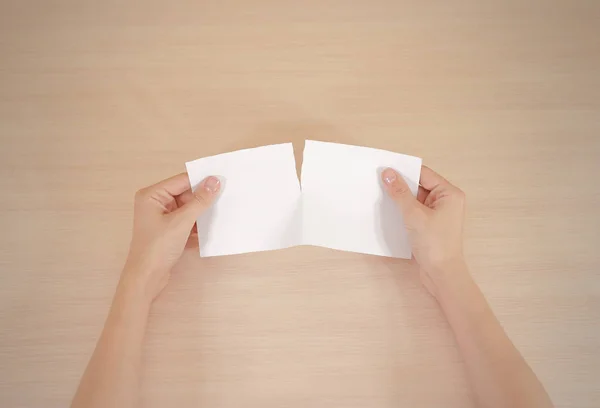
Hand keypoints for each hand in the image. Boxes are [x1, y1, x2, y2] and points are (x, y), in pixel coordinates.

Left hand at [122, 173, 220, 301]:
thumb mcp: (181, 222)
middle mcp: (155, 203)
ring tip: (222, 212)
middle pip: (186, 194)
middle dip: (203, 198)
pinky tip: (212, 228)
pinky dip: (197, 224)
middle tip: (226, 197)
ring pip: (188, 208)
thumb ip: (200, 201)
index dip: (202, 180)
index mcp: (152, 195)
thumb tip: (215, 181)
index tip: (223, 179)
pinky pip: (187, 221)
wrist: (146, 278)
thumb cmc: (157, 248)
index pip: (181, 181)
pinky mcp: (168, 230)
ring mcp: (162, 218)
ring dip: (202, 213)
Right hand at [381, 166, 465, 295]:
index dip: (404, 171)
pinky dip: (403, 211)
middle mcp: (446, 201)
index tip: (384, 168)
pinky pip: (414, 211)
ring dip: (400, 199)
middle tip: (378, 181)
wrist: (441, 274)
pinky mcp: (430, 225)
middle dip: (400, 185)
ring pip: (415, 199)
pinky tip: (388, 211)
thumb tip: (388, 173)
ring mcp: (438, 214)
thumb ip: (400, 193)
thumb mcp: (414, 215)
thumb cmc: (434, 244)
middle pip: (419, 186)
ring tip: (380, 195)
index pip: (424, 174)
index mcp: (449, 194)